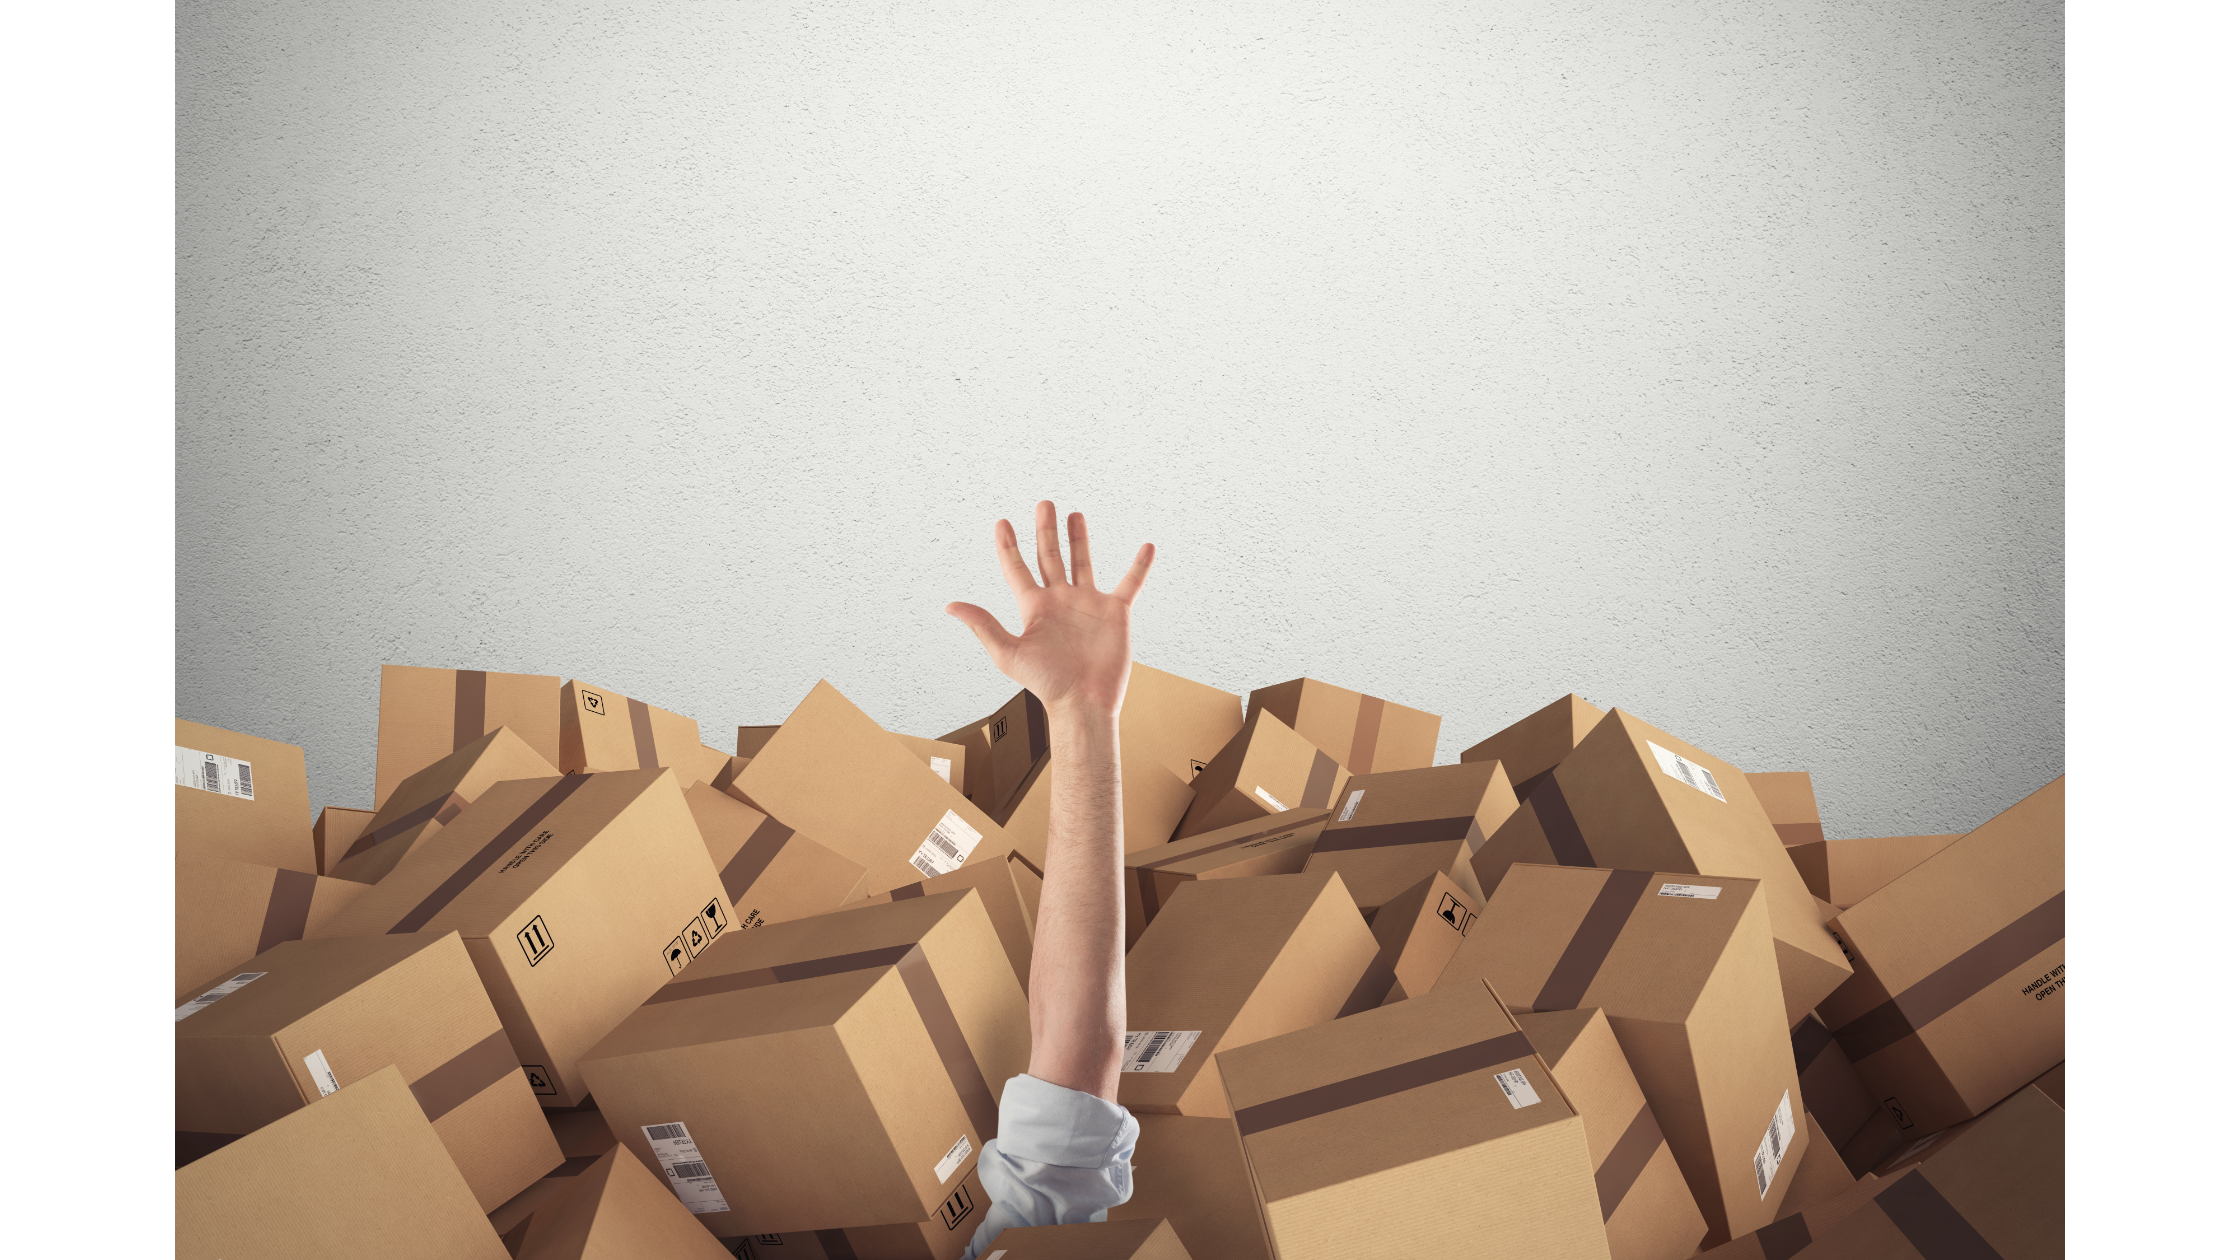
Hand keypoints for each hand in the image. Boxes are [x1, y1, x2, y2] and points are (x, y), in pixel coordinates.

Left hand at [946, 501, 1152, 718]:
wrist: (1084, 703)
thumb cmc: (1047, 684)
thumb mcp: (1008, 653)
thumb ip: (983, 625)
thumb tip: (950, 606)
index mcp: (1034, 608)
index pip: (1017, 568)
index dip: (1008, 545)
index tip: (1002, 523)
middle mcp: (1060, 601)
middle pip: (1050, 556)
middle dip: (1045, 530)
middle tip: (1044, 505)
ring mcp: (1088, 604)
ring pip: (1083, 562)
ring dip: (1079, 538)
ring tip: (1074, 515)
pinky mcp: (1115, 612)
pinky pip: (1129, 583)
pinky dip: (1139, 565)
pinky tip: (1146, 547)